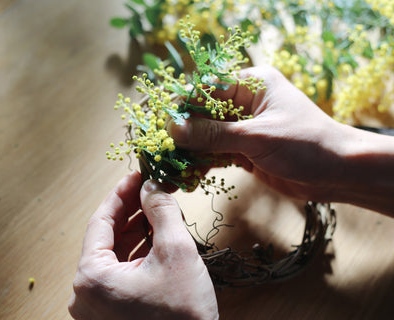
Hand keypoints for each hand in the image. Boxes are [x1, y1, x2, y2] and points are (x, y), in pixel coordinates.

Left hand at [69, 171, 217, 319]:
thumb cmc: (183, 315)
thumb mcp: (176, 253)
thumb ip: (162, 212)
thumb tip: (152, 185)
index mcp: (92, 277)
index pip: (100, 221)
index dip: (121, 193)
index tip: (137, 173)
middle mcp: (85, 293)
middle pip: (107, 237)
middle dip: (132, 211)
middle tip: (152, 189)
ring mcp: (97, 306)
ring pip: (115, 255)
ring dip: (137, 230)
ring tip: (159, 210)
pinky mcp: (111, 314)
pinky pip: (120, 273)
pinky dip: (137, 253)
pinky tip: (156, 236)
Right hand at [168, 66, 348, 201]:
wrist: (339, 173)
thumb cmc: (306, 144)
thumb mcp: (257, 136)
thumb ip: (214, 134)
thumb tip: (173, 129)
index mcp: (251, 84)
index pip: (206, 89)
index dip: (182, 106)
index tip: (162, 125)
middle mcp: (244, 103)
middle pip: (202, 114)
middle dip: (182, 133)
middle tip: (160, 150)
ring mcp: (243, 128)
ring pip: (206, 137)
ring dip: (189, 153)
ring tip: (169, 168)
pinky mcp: (244, 150)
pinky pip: (216, 154)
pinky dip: (202, 165)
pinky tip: (187, 177)